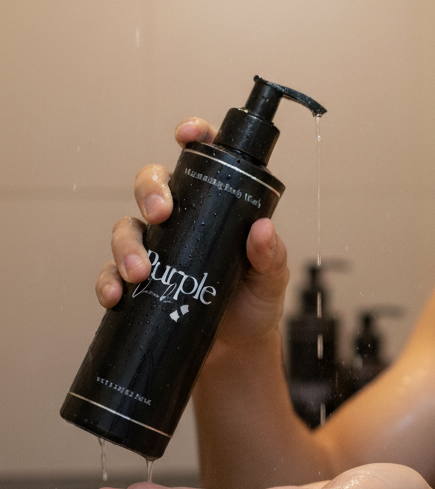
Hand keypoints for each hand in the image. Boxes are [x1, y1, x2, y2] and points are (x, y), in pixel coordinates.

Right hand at [94, 117, 289, 343]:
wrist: (235, 353)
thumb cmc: (255, 305)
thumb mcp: (271, 280)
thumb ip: (270, 256)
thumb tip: (261, 230)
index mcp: (216, 206)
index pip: (201, 161)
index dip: (192, 137)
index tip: (186, 135)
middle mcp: (181, 221)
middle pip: (152, 185)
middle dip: (149, 192)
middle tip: (161, 215)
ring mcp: (156, 251)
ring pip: (126, 228)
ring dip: (126, 245)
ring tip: (141, 272)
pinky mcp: (138, 284)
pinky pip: (110, 273)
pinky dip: (107, 281)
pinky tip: (116, 295)